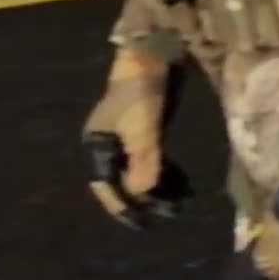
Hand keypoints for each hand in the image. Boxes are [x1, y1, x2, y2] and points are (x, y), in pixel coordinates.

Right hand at [80, 50, 180, 226]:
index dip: (123, 206)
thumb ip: (143, 161)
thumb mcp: (143, 129)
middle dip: (143, 200)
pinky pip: (151, 160)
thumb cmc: (141, 92)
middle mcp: (107, 146)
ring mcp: (126, 138)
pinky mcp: (144, 130)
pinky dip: (165, 173)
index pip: (106, 187)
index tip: (142, 223)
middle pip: (122, 182)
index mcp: (96, 147)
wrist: (152, 56)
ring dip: (157, 188)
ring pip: (139, 172)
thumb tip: (142, 193)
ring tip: (178, 204)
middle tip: (167, 216)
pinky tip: (182, 183)